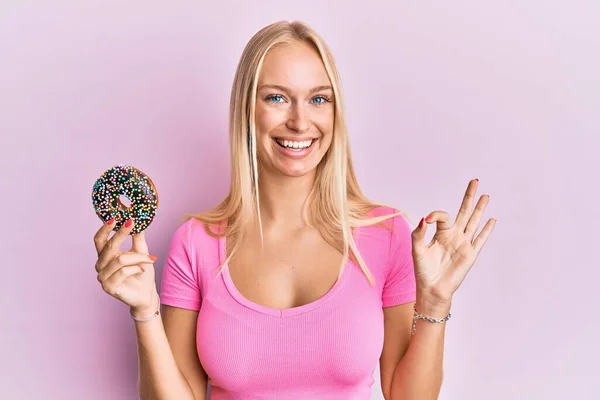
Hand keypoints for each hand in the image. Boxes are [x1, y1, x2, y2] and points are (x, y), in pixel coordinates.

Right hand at [93, 218, 158, 316]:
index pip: (99, 240)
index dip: (105, 229)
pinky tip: (143, 270)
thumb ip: (137, 238)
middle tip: (132, 223)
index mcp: (105, 256)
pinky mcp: (109, 287)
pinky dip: (136, 268)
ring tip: (150, 259)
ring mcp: (103, 277)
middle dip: (121, 234)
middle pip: (109, 247)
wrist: (146, 294)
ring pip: (120, 260)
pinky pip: (123, 272)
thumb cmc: (142, 273)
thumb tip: (138, 221)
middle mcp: (101, 266)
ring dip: (138, 257)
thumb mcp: (141, 252)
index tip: (115, 217)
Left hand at [411, 179, 495, 306]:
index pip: (442, 216)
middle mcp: (453, 235)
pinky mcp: (470, 254)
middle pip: (463, 211)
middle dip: (469, 196)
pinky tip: (492, 220)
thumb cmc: (423, 270)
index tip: (428, 221)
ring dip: (480, 209)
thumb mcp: (417, 250)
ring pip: (474, 222)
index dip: (435, 215)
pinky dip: (486, 230)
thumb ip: (419, 234)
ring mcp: (463, 244)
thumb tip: (425, 218)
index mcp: (440, 233)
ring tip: (486, 196)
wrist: (432, 289)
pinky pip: (480, 239)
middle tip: (475, 181)